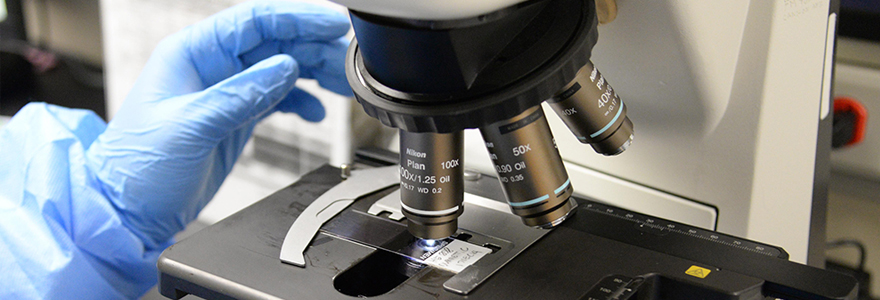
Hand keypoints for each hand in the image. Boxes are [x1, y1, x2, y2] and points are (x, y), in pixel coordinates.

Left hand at [86, 0, 351, 248]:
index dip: (297, 17)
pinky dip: (301, 101)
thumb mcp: (191, 126)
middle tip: (350, 58)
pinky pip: (278, 97)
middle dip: (315, 46)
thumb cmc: (137, 168)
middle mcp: (212, 66)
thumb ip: (241, 95)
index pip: (254, 21)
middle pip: (275, 42)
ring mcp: (226, 92)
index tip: (332, 23)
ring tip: (344, 83)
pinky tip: (315, 112)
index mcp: (193, 52)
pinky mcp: (236, 117)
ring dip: (315, 72)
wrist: (127, 212)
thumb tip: (286, 68)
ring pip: (281, 68)